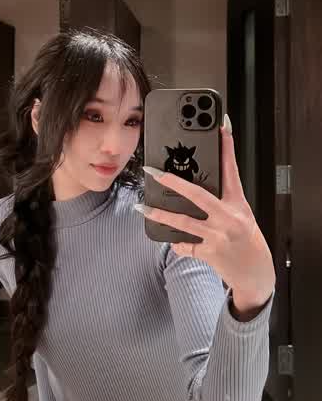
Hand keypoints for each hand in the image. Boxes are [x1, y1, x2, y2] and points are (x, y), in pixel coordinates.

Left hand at [136, 114, 275, 308]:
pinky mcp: (210, 253)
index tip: (222, 127)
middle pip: (198, 195)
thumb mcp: (240, 213)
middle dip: (173, 181)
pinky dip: (177, 244)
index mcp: (238, 203)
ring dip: (161, 215)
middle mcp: (229, 217)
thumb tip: (200, 180)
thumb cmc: (246, 239)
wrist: (256, 274)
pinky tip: (173, 242)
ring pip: (183, 222)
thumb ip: (223, 197)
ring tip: (143, 208)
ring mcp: (218, 236)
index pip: (231, 170)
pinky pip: (185, 246)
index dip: (227, 147)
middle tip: (153, 171)